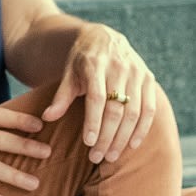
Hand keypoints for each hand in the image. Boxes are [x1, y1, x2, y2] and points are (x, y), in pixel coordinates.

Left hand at [43, 23, 162, 165]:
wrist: (105, 38)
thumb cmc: (82, 61)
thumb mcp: (68, 74)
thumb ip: (61, 96)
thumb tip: (47, 118)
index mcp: (96, 64)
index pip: (97, 98)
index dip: (94, 122)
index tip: (88, 144)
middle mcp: (119, 67)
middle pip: (116, 109)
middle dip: (107, 136)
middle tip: (98, 157)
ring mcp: (137, 73)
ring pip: (133, 112)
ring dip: (124, 137)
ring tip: (111, 156)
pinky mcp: (148, 79)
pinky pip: (149, 109)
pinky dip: (142, 129)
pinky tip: (132, 145)